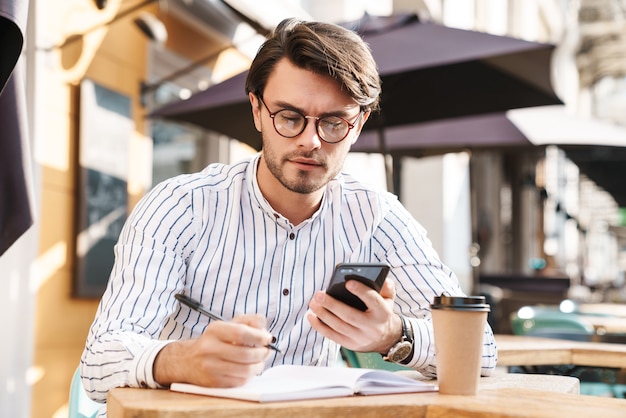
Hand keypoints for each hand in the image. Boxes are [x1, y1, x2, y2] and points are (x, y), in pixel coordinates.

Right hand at [154, 314, 272, 387]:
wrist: (188, 361)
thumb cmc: (214, 341)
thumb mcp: (228, 325)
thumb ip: (249, 322)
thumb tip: (264, 330)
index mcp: (214, 331)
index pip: (241, 333)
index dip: (259, 337)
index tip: (268, 339)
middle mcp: (209, 348)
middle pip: (245, 354)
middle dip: (262, 353)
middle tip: (267, 351)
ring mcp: (210, 367)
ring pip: (245, 370)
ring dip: (259, 366)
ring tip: (260, 361)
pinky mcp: (213, 382)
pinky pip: (239, 381)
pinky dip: (249, 376)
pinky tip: (248, 370)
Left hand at [307, 278, 401, 353]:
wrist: (385, 339)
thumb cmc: (381, 312)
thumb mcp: (388, 299)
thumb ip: (386, 287)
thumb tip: (381, 279)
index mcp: (383, 312)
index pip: (372, 300)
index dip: (361, 291)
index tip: (348, 283)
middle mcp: (372, 327)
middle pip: (350, 316)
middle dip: (332, 305)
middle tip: (319, 294)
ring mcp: (360, 338)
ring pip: (338, 326)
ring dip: (323, 314)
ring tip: (313, 303)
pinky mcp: (350, 344)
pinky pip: (332, 336)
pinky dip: (320, 326)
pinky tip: (311, 316)